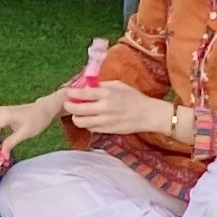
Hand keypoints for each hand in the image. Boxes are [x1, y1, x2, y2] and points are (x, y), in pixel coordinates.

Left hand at [65, 78, 179, 138]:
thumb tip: (87, 86)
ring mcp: (105, 121)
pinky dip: (87, 124)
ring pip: (81, 122)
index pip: (82, 93)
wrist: (148, 114)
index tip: (69, 93)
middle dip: (69, 106)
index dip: (72, 93)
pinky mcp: (107, 130)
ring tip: (77, 113)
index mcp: (107, 94)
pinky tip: (89, 119)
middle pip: (77, 109)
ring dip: (76, 117)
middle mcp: (104, 108)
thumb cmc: (134, 97)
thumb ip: (102, 86)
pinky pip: (91, 128)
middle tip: (68, 104)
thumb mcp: (119, 85)